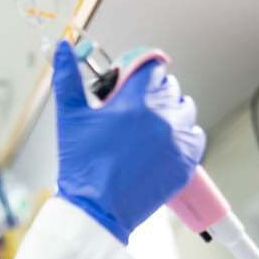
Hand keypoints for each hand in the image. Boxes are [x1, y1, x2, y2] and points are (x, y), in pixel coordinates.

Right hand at [51, 40, 205, 242]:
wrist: (97, 208)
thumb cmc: (83, 166)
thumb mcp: (70, 117)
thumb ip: (68, 79)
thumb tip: (62, 50)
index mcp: (136, 101)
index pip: (152, 67)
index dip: (140, 72)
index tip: (131, 81)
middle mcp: (162, 117)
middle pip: (169, 87)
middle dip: (152, 93)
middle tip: (133, 111)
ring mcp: (177, 140)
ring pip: (185, 108)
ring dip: (170, 111)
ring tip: (149, 128)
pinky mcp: (186, 161)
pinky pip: (195, 135)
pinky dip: (183, 136)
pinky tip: (163, 144)